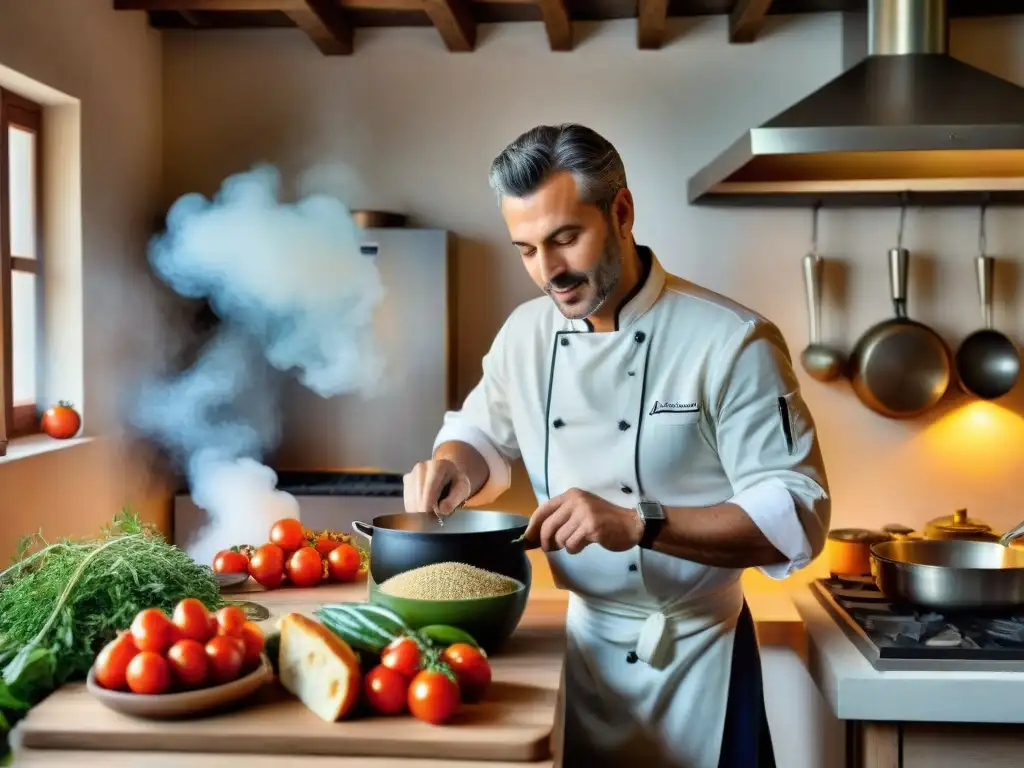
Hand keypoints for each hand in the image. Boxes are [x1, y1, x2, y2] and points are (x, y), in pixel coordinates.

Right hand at [403, 459, 470, 516]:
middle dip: (425, 511)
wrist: (447, 476)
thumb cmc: (456, 483)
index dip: (431, 506)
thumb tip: (442, 510)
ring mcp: (412, 473)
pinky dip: (414, 509)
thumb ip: (454, 500)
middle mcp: (422, 467)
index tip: (435, 516)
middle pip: (419, 496)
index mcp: (438, 466)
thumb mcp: (462, 490)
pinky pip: (407, 501)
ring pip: (411, 500)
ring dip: (419, 511)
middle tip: (434, 519)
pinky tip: (424, 509)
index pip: (430, 489)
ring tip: (431, 514)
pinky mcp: (406, 481)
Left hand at [524, 489, 642, 553]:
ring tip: (577, 542)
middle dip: (546, 541)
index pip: (543, 509)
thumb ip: (562, 517)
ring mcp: (584, 514)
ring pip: (560, 538)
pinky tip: (585, 544)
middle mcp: (576, 501)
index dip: (533, 525)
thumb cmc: (604, 520)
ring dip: (566, 546)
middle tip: (550, 548)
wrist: (631, 524)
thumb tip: (537, 533)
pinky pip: (572, 545)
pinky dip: (575, 549)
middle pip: (548, 526)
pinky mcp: (591, 528)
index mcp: (571, 495)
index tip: (528, 537)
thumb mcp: (582, 511)